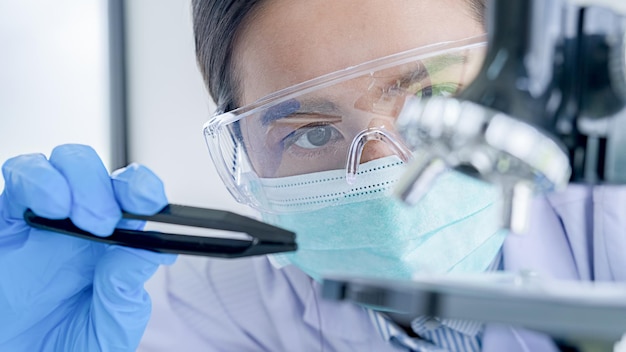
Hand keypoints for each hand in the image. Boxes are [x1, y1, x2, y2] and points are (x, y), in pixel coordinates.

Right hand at [0, 144, 175, 350]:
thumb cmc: (69, 346)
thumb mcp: (110, 328)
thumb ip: (125, 290)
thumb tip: (145, 250)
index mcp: (115, 242)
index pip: (134, 196)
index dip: (144, 187)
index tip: (150, 200)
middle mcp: (80, 223)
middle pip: (95, 170)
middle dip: (102, 184)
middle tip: (103, 222)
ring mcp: (42, 220)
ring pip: (57, 165)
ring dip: (71, 179)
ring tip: (70, 213)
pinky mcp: (6, 225)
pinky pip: (16, 183)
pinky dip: (34, 182)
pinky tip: (48, 207)